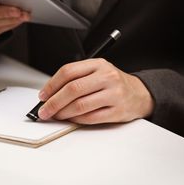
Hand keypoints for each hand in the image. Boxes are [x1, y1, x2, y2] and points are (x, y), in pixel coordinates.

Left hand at [36, 58, 153, 123]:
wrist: (141, 94)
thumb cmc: (113, 83)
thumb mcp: (97, 72)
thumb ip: (75, 78)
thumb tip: (50, 93)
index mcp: (98, 64)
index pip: (68, 71)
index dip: (51, 85)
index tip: (42, 95)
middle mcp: (107, 77)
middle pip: (72, 89)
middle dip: (53, 102)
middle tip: (44, 110)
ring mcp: (114, 94)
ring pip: (80, 105)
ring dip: (63, 113)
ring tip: (56, 115)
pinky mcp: (117, 111)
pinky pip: (91, 118)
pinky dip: (77, 120)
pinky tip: (71, 119)